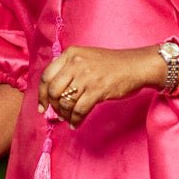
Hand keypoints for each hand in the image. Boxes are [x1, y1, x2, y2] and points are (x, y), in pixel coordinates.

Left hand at [38, 45, 165, 125]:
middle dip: (53, 107)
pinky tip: (76, 124)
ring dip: (65, 115)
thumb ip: (69, 70)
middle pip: (52, 91)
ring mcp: (86, 76)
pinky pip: (79, 110)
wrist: (136, 66)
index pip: (46, 76)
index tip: (43, 107)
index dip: (41, 95)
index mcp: (70, 54)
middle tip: (58, 115)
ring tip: (69, 119)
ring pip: (65, 102)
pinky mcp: (97, 89)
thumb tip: (53, 95)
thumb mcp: (86, 58)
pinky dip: (75, 120)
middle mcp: (75, 63)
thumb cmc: (112, 65)